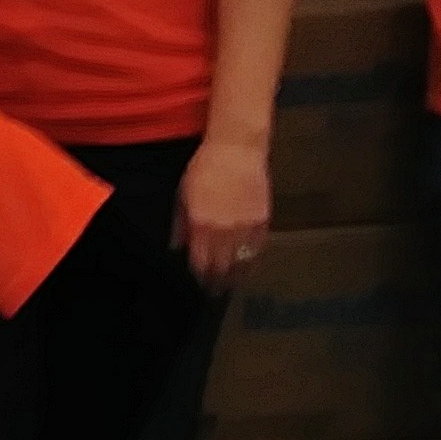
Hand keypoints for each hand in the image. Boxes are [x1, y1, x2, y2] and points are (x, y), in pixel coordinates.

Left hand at [177, 135, 270, 284]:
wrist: (236, 149)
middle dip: (217, 281)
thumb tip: (177, 247)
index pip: (201, 262)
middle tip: (214, 290)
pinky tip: (248, 267)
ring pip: (242, 263)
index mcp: (202, 225)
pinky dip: (252, 260)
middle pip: (222, 267)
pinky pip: (258, 249)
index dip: (200, 275)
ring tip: (231, 285)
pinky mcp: (263, 220)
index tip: (199, 282)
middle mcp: (224, 230)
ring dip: (236, 277)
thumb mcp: (183, 195)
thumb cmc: (205, 167)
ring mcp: (246, 227)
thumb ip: (181, 224)